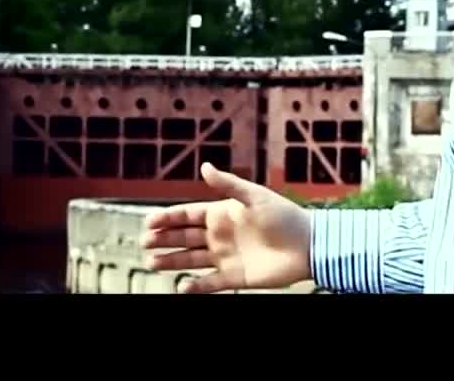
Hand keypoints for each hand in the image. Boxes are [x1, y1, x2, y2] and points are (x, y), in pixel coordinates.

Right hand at [141, 162, 311, 292]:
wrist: (309, 246)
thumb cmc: (285, 216)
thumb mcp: (255, 196)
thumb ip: (228, 185)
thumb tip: (204, 167)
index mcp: (221, 213)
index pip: (187, 215)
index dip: (167, 218)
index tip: (149, 221)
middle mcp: (219, 235)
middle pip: (183, 237)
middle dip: (162, 239)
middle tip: (144, 243)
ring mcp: (225, 256)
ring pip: (190, 260)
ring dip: (171, 261)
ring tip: (151, 264)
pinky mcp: (235, 277)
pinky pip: (210, 283)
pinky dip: (195, 286)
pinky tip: (181, 287)